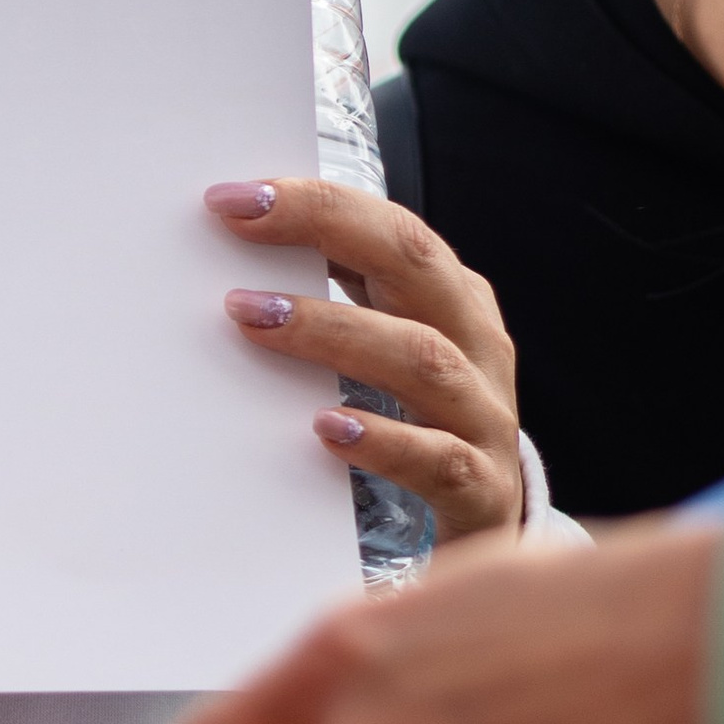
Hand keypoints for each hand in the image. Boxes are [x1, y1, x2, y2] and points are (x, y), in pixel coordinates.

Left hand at [206, 175, 522, 542]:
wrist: (490, 525)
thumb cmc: (423, 416)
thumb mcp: (389, 346)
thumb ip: (337, 300)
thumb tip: (239, 252)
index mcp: (452, 297)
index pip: (391, 226)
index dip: (318, 204)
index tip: (233, 198)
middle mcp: (477, 342)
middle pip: (415, 265)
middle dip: (327, 231)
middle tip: (237, 224)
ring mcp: (484, 414)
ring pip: (422, 356)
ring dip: (334, 331)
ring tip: (256, 320)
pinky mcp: (482, 488)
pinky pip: (438, 458)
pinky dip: (384, 440)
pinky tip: (326, 429)